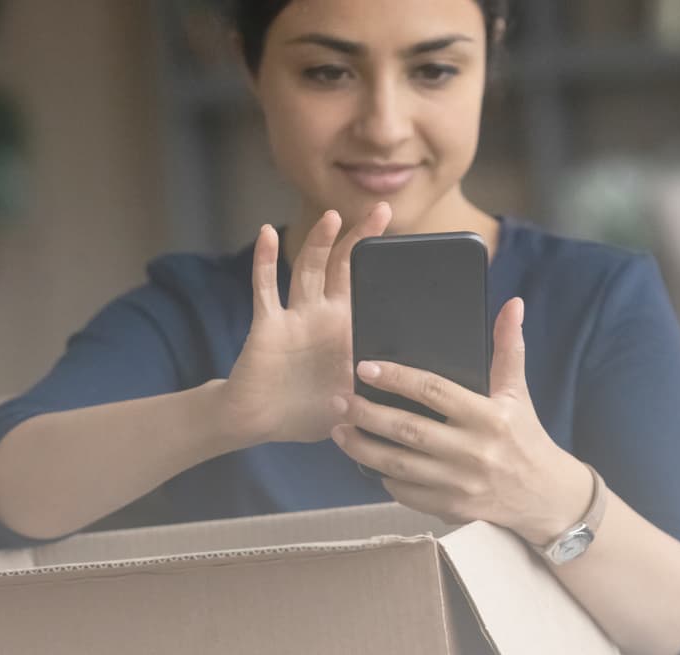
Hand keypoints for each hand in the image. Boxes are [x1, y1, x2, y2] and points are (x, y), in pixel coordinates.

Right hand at [222, 203, 391, 444]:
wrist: (261, 421)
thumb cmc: (310, 411)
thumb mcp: (356, 401)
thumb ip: (380, 389)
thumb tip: (418, 386)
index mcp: (348, 332)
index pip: (371, 292)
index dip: (385, 271)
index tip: (410, 245)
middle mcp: (323, 316)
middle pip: (344, 267)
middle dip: (361, 239)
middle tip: (382, 209)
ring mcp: (295, 316)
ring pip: (308, 269)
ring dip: (319, 242)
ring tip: (333, 216)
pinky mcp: (268, 323)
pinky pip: (266, 287)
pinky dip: (265, 260)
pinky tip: (268, 232)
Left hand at [329, 297, 592, 544]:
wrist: (546, 496)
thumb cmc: (526, 437)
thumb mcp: (518, 392)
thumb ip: (509, 348)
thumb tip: (513, 304)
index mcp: (488, 417)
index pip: (433, 391)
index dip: (396, 378)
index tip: (365, 368)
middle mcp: (473, 451)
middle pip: (408, 430)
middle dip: (367, 414)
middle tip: (339, 400)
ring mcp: (460, 484)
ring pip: (399, 466)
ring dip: (363, 449)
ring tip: (338, 430)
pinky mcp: (451, 508)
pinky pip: (407, 494)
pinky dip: (384, 478)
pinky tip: (367, 462)